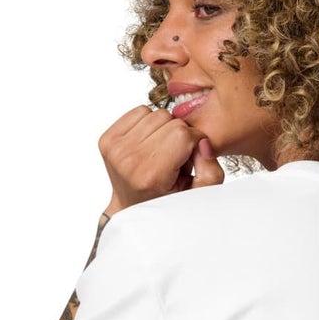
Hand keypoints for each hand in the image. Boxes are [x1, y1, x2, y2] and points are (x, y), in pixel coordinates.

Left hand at [98, 105, 224, 214]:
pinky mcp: (107, 139)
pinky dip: (148, 123)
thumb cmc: (167, 200)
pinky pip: (138, 111)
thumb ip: (211, 171)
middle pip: (168, 120)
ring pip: (154, 113)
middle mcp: (129, 160)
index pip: (182, 134)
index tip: (190, 157)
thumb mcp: (198, 194)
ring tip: (161, 151)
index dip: (194, 141)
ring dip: (163, 128)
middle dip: (179, 134)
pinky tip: (149, 143)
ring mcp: (115, 148)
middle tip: (174, 157)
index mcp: (150, 175)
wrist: (132, 208)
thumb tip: (202, 142)